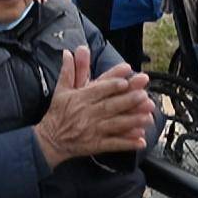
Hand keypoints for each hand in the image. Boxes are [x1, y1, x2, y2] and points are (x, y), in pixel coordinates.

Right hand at [34, 46, 154, 168]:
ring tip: (148, 117)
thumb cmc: (58, 112)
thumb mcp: (61, 89)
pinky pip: (113, 144)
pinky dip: (127, 143)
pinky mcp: (95, 145)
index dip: (112, 85)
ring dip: (132, 121)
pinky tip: (140, 141)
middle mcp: (88, 113)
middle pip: (110, 106)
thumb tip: (69, 52)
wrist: (50, 139)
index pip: (98, 89)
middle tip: (144, 95)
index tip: (126, 80)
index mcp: (80, 98)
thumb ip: (69, 70)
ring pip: (115, 124)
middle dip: (128, 101)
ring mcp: (93, 130)